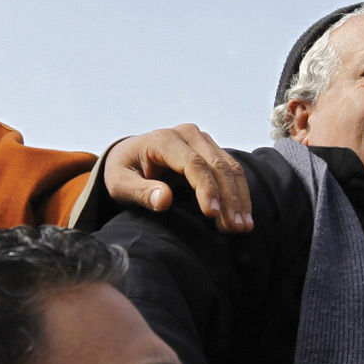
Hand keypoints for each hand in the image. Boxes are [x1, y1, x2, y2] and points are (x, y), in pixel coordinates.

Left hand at [103, 125, 253, 234]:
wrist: (128, 156)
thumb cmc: (123, 170)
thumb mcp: (120, 183)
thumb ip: (140, 191)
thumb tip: (164, 199)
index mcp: (163, 139)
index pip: (193, 163)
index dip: (206, 189)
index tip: (212, 214)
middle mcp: (187, 135)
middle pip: (217, 165)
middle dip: (229, 198)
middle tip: (235, 228)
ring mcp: (202, 140)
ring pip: (230, 168)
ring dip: (239, 198)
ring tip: (243, 227)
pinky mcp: (211, 150)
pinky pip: (231, 170)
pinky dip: (239, 193)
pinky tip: (244, 216)